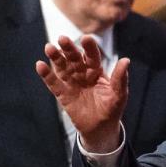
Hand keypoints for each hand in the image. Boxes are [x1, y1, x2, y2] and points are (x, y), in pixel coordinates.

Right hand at [37, 35, 128, 152]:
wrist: (101, 128)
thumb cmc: (111, 108)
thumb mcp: (119, 94)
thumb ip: (120, 78)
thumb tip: (126, 60)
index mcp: (96, 71)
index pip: (92, 56)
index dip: (89, 47)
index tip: (86, 38)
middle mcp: (82, 73)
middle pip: (74, 58)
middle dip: (68, 49)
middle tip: (62, 39)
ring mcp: (71, 82)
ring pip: (62, 67)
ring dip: (55, 57)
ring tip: (49, 48)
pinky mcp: (62, 94)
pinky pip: (53, 83)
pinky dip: (46, 75)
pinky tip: (39, 65)